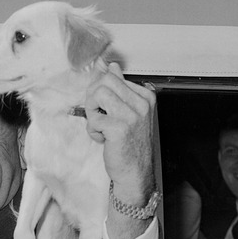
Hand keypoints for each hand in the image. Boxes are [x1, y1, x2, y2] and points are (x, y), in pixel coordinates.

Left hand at [85, 62, 156, 197]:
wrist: (135, 172)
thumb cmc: (130, 144)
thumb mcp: (128, 112)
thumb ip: (120, 89)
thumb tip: (112, 66)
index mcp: (145, 96)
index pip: (113, 76)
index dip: (100, 92)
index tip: (106, 109)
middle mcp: (141, 104)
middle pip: (103, 82)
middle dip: (93, 98)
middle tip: (98, 116)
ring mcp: (132, 115)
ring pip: (96, 95)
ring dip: (92, 113)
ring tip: (100, 126)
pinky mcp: (119, 128)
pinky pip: (94, 118)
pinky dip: (92, 130)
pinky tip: (103, 139)